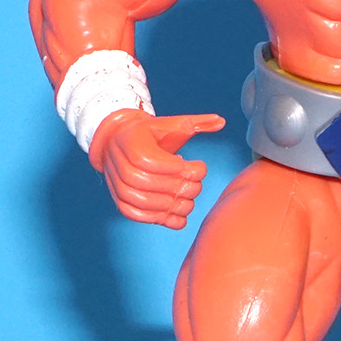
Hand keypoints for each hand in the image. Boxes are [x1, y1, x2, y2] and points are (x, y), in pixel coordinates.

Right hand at [88, 108, 225, 227]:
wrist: (121, 144)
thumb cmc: (152, 134)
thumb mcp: (172, 124)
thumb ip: (197, 123)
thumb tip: (221, 121)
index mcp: (133, 145)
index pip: (154, 162)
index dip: (180, 168)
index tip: (198, 166)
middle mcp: (122, 167)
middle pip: (151, 183)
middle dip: (180, 187)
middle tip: (197, 184)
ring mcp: (119, 186)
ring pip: (145, 202)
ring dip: (174, 205)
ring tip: (190, 199)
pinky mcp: (122, 202)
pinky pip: (137, 215)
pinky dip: (160, 219)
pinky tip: (178, 214)